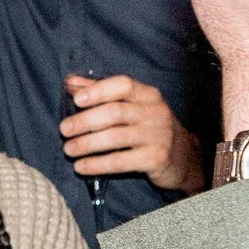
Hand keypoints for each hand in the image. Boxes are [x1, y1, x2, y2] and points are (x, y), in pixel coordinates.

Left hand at [61, 74, 206, 192]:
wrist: (184, 157)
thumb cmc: (150, 127)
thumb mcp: (133, 106)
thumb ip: (102, 92)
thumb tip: (69, 82)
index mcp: (149, 95)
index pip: (123, 85)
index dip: (98, 90)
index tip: (76, 100)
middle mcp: (155, 112)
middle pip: (115, 112)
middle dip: (85, 121)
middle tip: (64, 130)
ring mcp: (158, 136)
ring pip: (116, 137)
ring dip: (87, 144)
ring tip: (69, 149)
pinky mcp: (156, 159)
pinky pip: (121, 162)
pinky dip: (97, 165)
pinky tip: (81, 167)